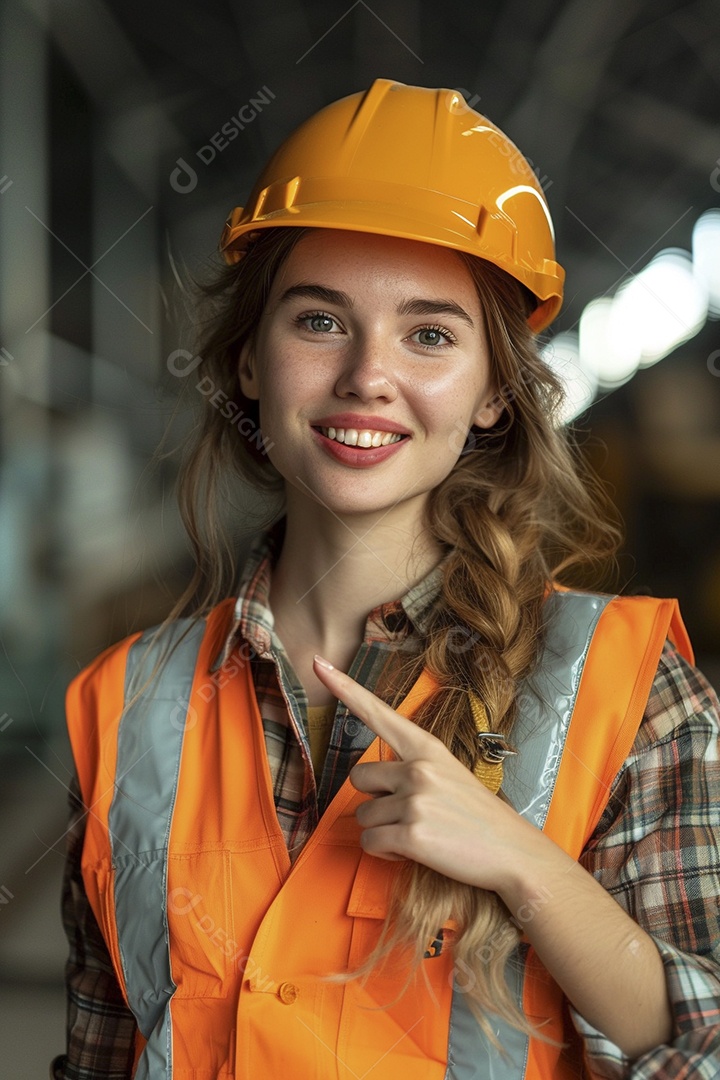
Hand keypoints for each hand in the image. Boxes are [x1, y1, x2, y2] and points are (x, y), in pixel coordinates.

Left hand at [312, 655, 566, 896]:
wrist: (513, 852)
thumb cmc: (478, 816)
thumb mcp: (450, 774)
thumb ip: (413, 767)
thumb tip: (375, 781)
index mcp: (427, 747)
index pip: (378, 712)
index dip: (345, 688)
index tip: (318, 663)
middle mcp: (418, 768)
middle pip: (359, 777)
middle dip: (374, 799)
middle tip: (406, 813)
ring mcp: (415, 800)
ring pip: (363, 816)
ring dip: (381, 830)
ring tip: (417, 834)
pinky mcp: (412, 835)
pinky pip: (371, 843)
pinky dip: (384, 853)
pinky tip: (410, 852)